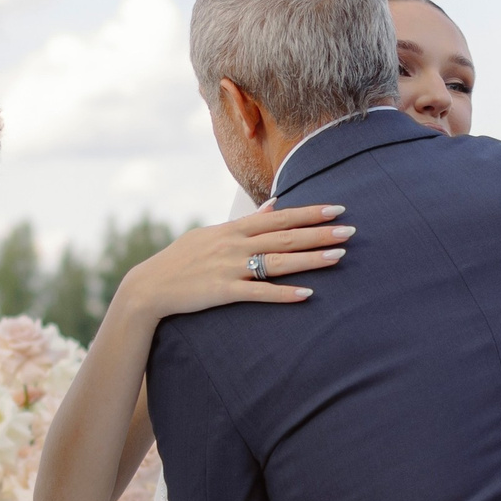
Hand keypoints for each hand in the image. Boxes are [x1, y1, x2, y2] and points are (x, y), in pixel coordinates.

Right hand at [116, 203, 351, 319]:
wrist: (149, 287)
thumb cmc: (182, 260)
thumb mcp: (212, 234)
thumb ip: (247, 221)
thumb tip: (275, 205)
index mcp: (233, 229)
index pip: (279, 217)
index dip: (309, 212)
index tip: (337, 207)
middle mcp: (234, 244)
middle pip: (285, 236)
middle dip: (320, 232)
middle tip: (351, 229)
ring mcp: (229, 268)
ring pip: (278, 262)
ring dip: (310, 259)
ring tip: (339, 257)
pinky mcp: (223, 292)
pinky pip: (259, 293)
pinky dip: (283, 294)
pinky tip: (307, 295)